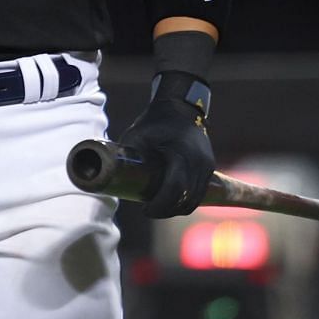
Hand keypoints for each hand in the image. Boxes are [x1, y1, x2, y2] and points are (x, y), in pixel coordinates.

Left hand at [118, 91, 215, 216]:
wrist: (181, 107)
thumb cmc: (154, 121)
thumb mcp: (137, 135)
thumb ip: (127, 157)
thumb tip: (109, 179)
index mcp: (182, 153)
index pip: (174, 189)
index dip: (160, 205)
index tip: (145, 210)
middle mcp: (199, 162)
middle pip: (186, 199)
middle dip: (167, 210)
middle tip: (149, 211)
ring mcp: (207, 166)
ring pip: (195, 199)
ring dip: (177, 208)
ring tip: (158, 208)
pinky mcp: (209, 168)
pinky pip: (200, 192)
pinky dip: (186, 201)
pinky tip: (171, 202)